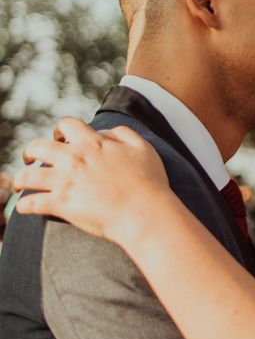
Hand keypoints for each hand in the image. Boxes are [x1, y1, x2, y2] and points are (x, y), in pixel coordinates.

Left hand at [13, 117, 171, 242]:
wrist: (145, 213)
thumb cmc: (149, 182)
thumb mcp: (144, 148)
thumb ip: (123, 134)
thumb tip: (105, 132)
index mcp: (93, 144)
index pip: (67, 125)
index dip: (60, 130)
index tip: (60, 138)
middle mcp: (75, 159)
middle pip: (38, 147)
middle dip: (31, 151)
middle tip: (31, 159)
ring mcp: (65, 182)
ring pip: (27, 176)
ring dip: (20, 179)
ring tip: (20, 184)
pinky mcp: (61, 206)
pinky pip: (30, 204)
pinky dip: (23, 206)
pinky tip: (24, 208)